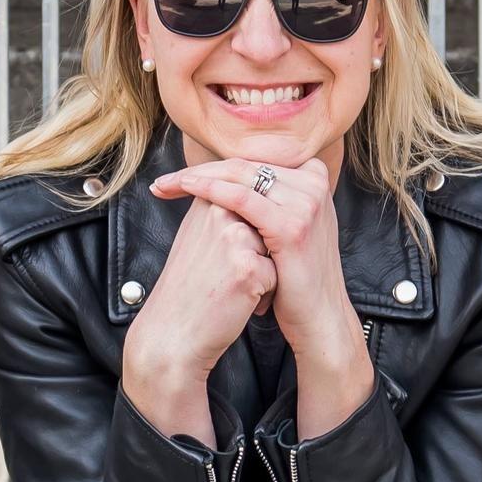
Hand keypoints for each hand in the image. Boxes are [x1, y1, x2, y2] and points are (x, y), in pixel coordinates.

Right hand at [123, 192, 276, 381]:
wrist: (172, 334)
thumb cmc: (189, 289)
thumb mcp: (196, 236)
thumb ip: (223, 210)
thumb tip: (259, 193)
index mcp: (209, 200)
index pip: (254, 207)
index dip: (248, 240)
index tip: (222, 262)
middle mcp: (221, 212)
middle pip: (268, 228)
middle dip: (260, 255)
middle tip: (227, 278)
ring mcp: (235, 237)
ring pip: (276, 250)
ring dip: (265, 273)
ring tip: (234, 290)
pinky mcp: (248, 266)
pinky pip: (278, 275)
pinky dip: (266, 294)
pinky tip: (240, 304)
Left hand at [148, 155, 360, 364]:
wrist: (316, 318)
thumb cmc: (294, 280)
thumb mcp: (284, 232)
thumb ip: (267, 204)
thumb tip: (224, 184)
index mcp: (312, 182)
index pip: (255, 163)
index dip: (217, 167)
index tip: (181, 179)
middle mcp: (313, 185)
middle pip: (246, 165)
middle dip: (201, 170)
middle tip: (165, 180)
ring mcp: (306, 203)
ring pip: (242, 175)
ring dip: (198, 176)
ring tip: (167, 184)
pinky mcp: (292, 225)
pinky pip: (243, 198)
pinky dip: (211, 189)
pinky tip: (187, 188)